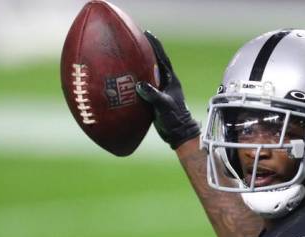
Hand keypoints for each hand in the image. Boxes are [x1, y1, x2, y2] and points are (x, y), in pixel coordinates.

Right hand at [136, 31, 200, 148]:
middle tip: (134, 41)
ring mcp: (160, 90)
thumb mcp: (163, 105)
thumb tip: (140, 85)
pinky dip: (136, 80)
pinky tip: (126, 78)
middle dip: (145, 51)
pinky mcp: (154, 98)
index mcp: (170, 80)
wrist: (178, 133)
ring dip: (140, 65)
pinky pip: (144, 85)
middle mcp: (166, 82)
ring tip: (127, 56)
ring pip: (148, 73)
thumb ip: (153, 94)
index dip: (155, 45)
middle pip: (154, 62)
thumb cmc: (174, 119)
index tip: (147, 34)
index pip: (162, 58)